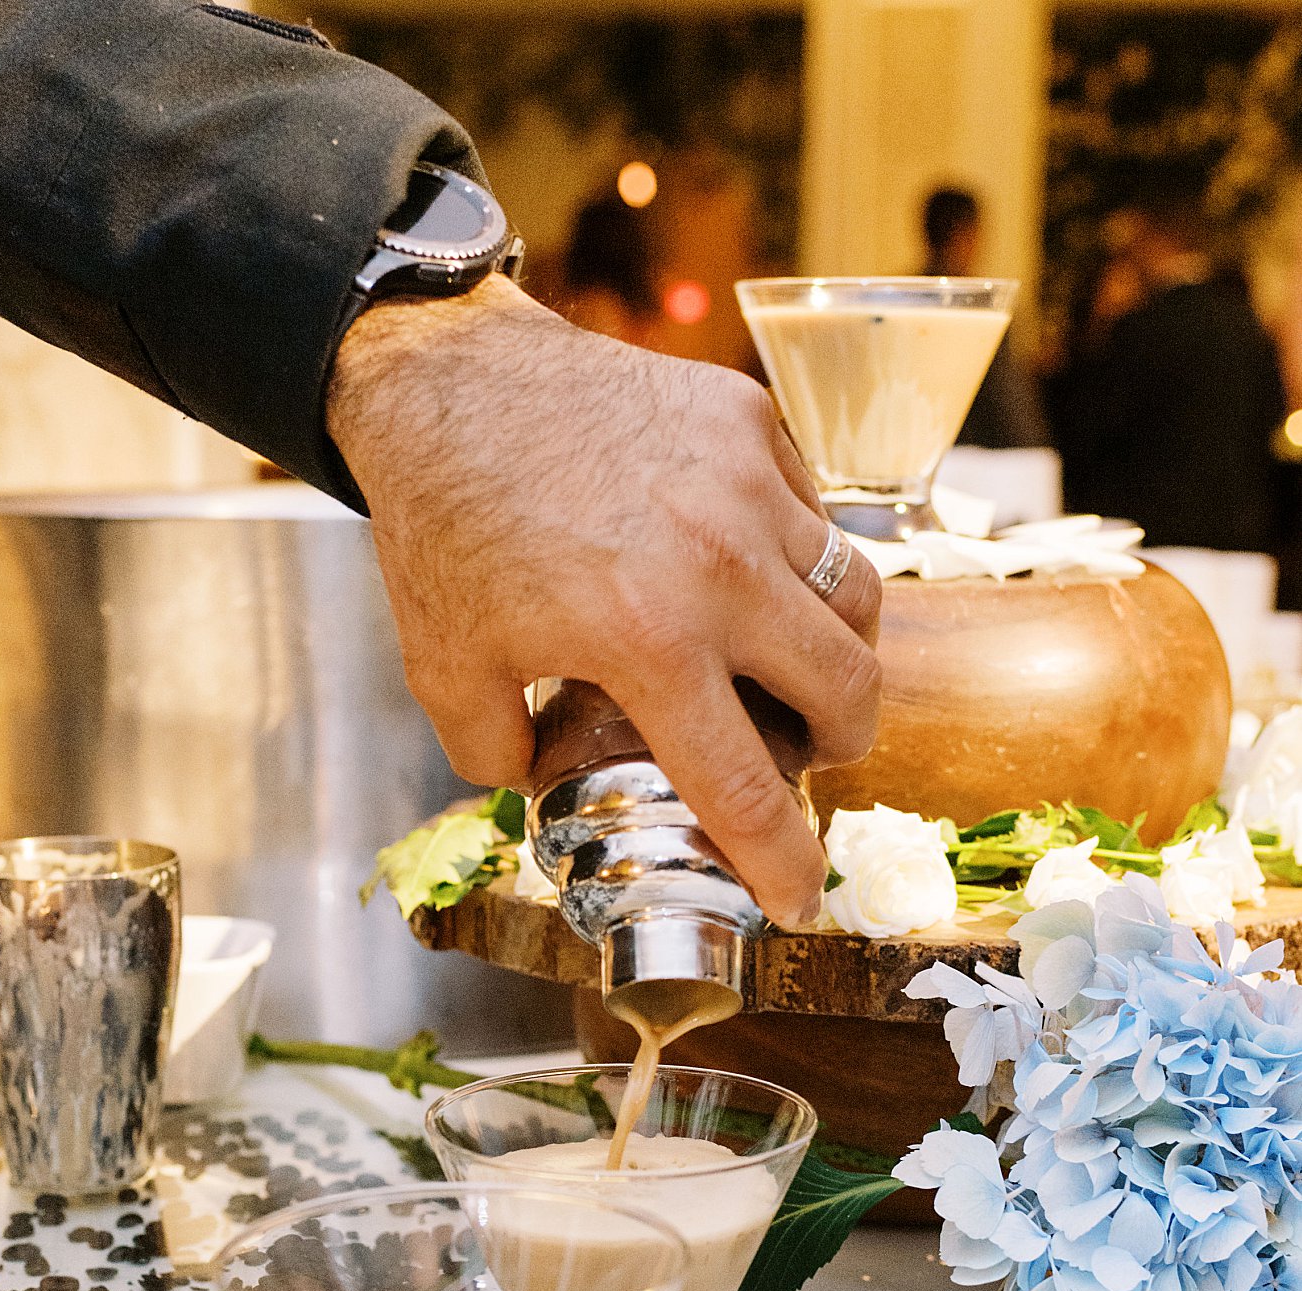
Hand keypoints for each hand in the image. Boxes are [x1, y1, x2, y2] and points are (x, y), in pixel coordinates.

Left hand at [327, 275, 880, 927]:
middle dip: (844, 745)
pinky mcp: (750, 422)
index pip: (747, 785)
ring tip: (803, 664)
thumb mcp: (447, 671)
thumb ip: (499, 756)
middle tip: (816, 754)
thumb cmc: (445, 525)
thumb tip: (545, 785)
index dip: (781, 860)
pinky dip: (798, 556)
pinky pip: (814, 510)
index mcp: (648, 642)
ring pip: (856, 594)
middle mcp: (719, 566)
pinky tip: (751, 569)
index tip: (797, 896)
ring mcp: (747, 485)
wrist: (446, 383)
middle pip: (850, 689)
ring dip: (842, 650)